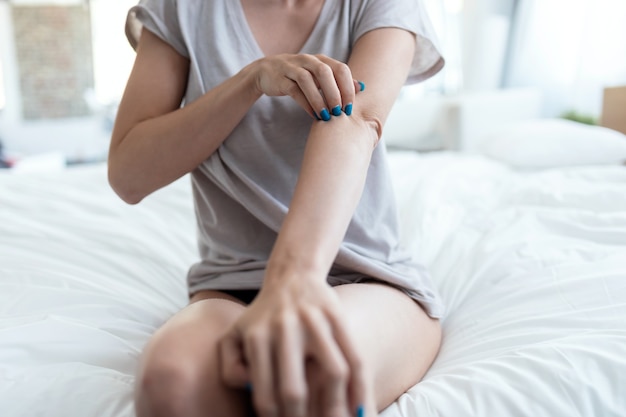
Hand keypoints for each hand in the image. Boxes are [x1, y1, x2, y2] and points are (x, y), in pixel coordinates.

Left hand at [219, 273, 369, 416]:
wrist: (292, 276)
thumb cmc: (261, 317)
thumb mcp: (233, 336)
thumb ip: (230, 367)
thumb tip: (250, 388)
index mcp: (256, 338)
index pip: (265, 395)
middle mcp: (284, 328)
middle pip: (295, 390)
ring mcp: (314, 321)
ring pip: (333, 373)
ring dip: (337, 407)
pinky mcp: (337, 315)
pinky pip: (355, 355)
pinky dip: (362, 386)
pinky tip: (361, 408)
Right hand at [250, 53, 363, 120]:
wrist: (266, 72)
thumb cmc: (299, 76)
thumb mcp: (319, 76)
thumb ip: (339, 81)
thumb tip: (361, 87)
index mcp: (321, 60)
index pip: (340, 69)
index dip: (348, 87)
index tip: (350, 106)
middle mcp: (308, 60)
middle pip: (325, 72)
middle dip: (335, 93)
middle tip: (340, 112)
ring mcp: (292, 68)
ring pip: (308, 80)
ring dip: (319, 99)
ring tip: (326, 116)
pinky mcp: (281, 79)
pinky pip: (294, 90)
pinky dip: (305, 103)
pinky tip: (313, 114)